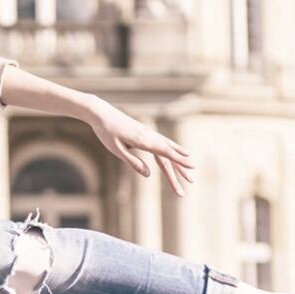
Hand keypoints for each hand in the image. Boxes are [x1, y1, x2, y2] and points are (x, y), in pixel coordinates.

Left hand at [82, 96, 196, 196]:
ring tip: (191, 169)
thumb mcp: (116, 150)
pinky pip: (162, 143)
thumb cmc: (106, 132)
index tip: (192, 166)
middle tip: (192, 180)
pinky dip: (172, 150)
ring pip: (167, 148)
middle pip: (169, 153)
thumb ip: (133, 162)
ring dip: (179, 159)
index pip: (165, 152)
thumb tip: (149, 174)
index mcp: (142, 140)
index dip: (179, 160)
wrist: (102, 113)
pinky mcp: (145, 132)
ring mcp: (148, 132)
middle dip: (181, 167)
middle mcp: (149, 135)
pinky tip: (178, 153)